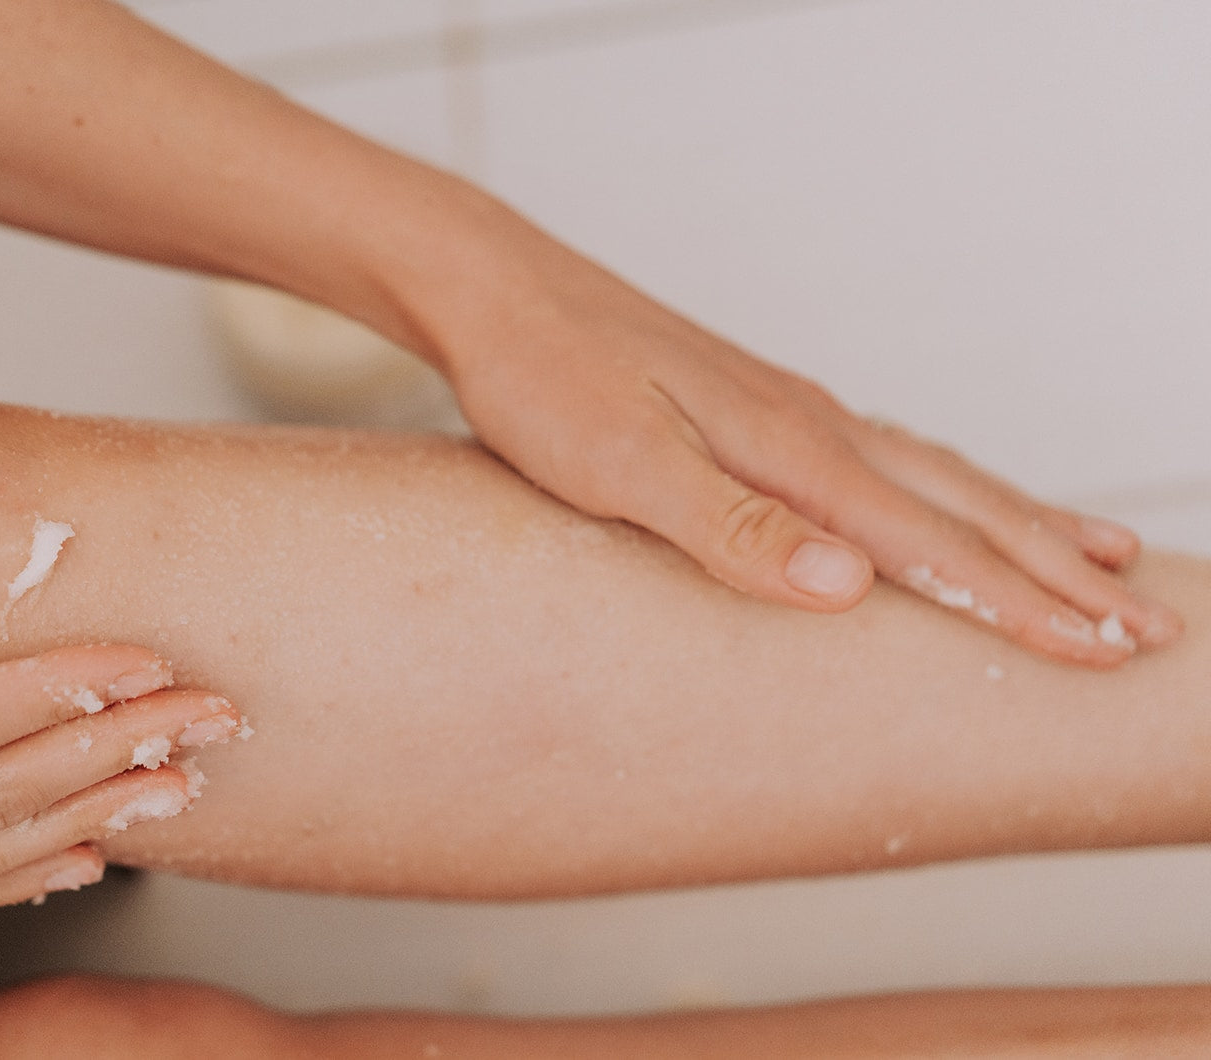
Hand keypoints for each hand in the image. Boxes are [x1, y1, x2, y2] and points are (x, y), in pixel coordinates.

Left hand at [439, 225, 1181, 666]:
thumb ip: (732, 527)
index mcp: (788, 448)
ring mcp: (789, 408)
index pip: (928, 543)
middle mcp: (809, 423)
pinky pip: (887, 452)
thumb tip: (850, 585)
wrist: (498, 291)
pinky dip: (948, 483)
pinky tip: (954, 491)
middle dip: (1057, 573)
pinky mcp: (758, 405)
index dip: (1019, 603)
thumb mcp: (622, 466)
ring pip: (937, 472)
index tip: (1100, 651)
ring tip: (1100, 555)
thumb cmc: (544, 380)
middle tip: (1145, 628)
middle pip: (961, 505)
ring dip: (1023, 523)